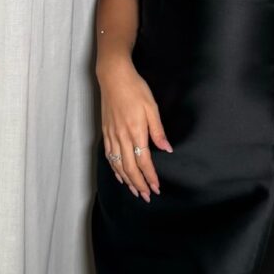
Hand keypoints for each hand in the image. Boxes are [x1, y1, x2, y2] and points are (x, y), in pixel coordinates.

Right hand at [97, 62, 172, 201]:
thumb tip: (167, 149)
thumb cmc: (135, 89)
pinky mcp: (106, 132)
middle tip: (146, 196)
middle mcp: (121, 137)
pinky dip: (115, 169)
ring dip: (127, 180)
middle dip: (138, 184)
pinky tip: (120, 175)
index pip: (143, 162)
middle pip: (130, 168)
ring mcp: (111, 135)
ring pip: (118, 165)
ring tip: (134, 191)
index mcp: (135, 132)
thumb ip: (158, 131)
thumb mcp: (152, 107)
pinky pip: (109, 156)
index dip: (150, 177)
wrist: (113, 77)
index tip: (156, 188)